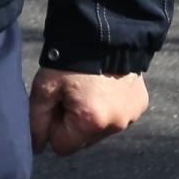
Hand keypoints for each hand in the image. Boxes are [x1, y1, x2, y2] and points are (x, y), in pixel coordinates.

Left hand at [28, 68, 149, 156]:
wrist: (103, 30)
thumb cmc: (69, 59)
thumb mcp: (45, 87)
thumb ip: (37, 121)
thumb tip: (37, 148)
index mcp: (91, 122)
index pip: (62, 146)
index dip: (54, 126)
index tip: (57, 102)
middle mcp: (116, 124)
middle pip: (84, 140)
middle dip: (74, 122)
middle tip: (72, 92)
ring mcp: (132, 115)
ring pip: (102, 129)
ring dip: (93, 115)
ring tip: (89, 86)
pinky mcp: (141, 104)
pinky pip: (119, 115)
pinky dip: (110, 105)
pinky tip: (105, 84)